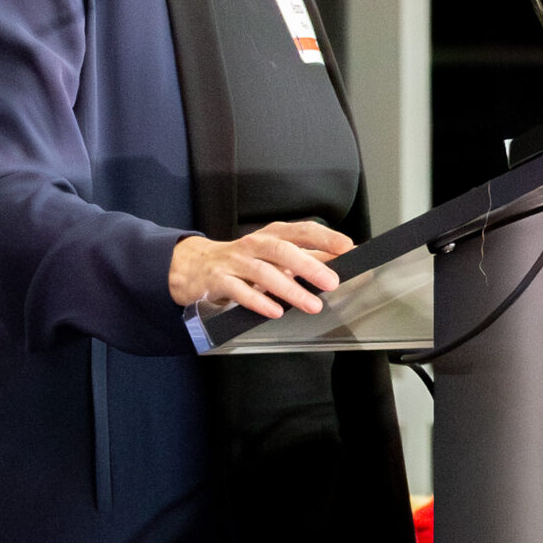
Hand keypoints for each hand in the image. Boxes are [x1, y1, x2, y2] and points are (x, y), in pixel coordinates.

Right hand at [169, 220, 354, 319]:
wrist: (196, 266)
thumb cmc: (245, 260)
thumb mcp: (276, 254)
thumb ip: (309, 256)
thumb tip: (346, 256)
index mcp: (273, 235)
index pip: (301, 231)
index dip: (325, 237)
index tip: (347, 247)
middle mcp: (254, 245)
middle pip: (283, 251)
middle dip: (309, 265)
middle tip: (332, 282)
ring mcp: (235, 262)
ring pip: (264, 272)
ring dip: (290, 289)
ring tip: (312, 305)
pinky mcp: (219, 281)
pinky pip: (240, 291)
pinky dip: (259, 302)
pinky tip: (275, 311)